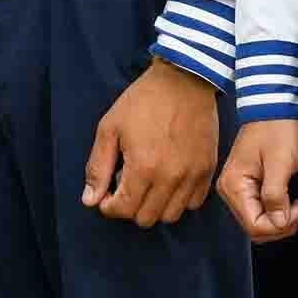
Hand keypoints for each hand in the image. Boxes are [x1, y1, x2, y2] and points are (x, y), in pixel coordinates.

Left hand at [82, 60, 218, 227]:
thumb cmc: (143, 101)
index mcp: (143, 168)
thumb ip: (98, 167)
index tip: (107, 194)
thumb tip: (90, 201)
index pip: (123, 210)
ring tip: (147, 184)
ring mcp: (192, 176)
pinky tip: (168, 181)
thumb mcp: (110, 128)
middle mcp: (170, 178)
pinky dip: (179, 200)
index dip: (109, 206)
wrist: (184, 79)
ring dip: (154, 206)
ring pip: (171, 216)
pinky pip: (193, 203)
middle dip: (130, 208)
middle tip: (125, 186)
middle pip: (146, 218)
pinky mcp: (207, 170)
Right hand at [217, 118, 297, 241]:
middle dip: (282, 224)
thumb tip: (279, 223)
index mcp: (234, 186)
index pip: (254, 226)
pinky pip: (260, 210)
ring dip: (281, 219)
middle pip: (255, 227)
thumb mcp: (280, 162)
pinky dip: (277, 211)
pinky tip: (290, 200)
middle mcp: (230, 191)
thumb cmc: (277, 130)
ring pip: (258, 222)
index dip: (280, 225)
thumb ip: (276, 195)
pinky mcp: (246, 186)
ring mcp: (237, 189)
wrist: (273, 107)